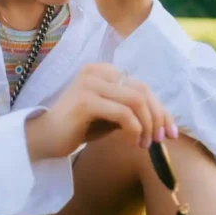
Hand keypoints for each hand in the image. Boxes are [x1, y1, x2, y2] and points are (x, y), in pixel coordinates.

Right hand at [25, 63, 179, 160]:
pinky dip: (134, 129)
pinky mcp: (85, 100)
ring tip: (143, 144)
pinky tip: (131, 142)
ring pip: (136, 101)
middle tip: (159, 141)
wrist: (45, 138)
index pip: (143, 87)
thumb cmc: (79, 128)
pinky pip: (123, 113)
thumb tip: (164, 121)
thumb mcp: (111, 116)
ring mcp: (90, 83)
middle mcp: (98, 71)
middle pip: (143, 91)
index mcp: (104, 70)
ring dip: (147, 126)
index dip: (162, 110)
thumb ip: (132, 111)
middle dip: (158, 118)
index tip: (170, 133)